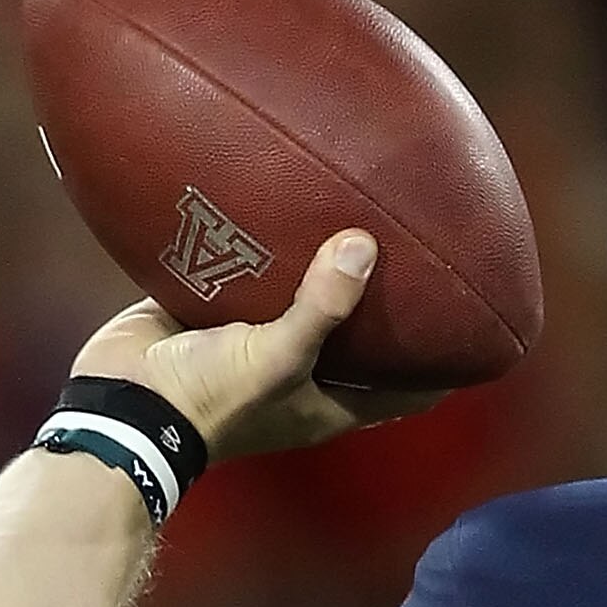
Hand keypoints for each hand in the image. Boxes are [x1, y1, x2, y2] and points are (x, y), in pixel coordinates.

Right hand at [68, 231, 440, 458]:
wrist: (122, 406)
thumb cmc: (212, 399)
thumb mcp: (279, 357)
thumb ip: (324, 306)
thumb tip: (366, 246)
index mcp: (329, 401)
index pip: (408, 391)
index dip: (447, 368)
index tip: (484, 331)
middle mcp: (299, 372)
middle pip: (361, 338)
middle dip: (388, 304)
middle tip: (426, 250)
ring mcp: (254, 342)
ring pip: (302, 298)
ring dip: (322, 266)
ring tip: (356, 211)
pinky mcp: (210, 313)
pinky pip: (244, 273)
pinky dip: (258, 246)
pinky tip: (275, 199)